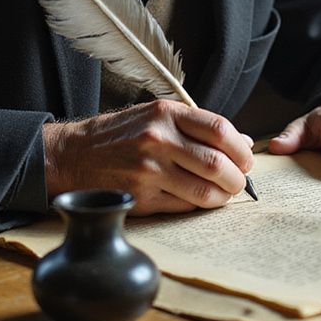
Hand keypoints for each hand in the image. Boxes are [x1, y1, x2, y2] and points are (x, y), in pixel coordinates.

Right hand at [42, 100, 254, 214]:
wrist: (74, 155)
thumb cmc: (121, 133)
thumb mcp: (157, 115)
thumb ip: (199, 126)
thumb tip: (244, 142)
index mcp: (166, 113)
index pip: (220, 130)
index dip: (241, 149)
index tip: (246, 159)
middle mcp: (158, 139)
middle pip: (217, 164)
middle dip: (238, 178)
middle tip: (239, 182)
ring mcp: (148, 171)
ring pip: (204, 191)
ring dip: (222, 197)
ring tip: (223, 194)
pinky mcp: (141, 198)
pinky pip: (184, 206)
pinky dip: (198, 205)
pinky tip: (198, 199)